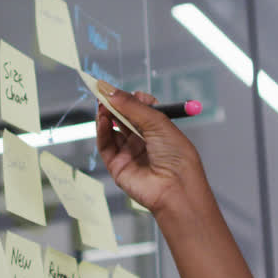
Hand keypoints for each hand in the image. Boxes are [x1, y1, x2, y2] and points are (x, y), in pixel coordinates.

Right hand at [94, 82, 207, 215]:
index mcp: (160, 129)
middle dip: (114, 105)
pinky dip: (102, 131)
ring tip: (102, 105)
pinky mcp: (118, 166)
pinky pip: (106, 145)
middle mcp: (144, 140)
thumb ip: (131, 105)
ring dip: (106, 116)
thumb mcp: (157, 122)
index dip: (130, 98)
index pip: (141, 109)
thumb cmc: (176, 155)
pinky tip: (103, 119)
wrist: (176, 188)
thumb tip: (110, 90)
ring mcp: (130, 153)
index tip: (118, 89)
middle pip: (124, 118)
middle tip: (102, 92)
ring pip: (112, 130)